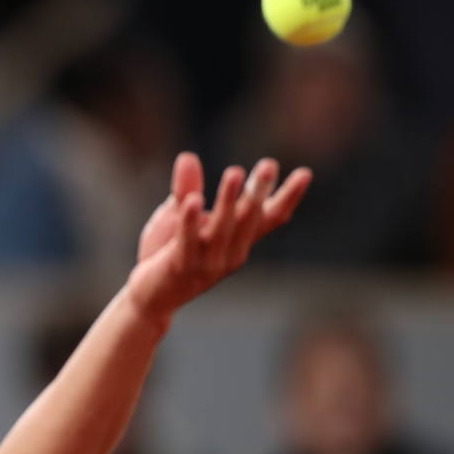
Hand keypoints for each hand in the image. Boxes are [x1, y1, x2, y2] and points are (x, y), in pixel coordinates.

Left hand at [128, 152, 311, 321]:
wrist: (148, 297)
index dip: (287, 197)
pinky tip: (192, 200)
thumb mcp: (177, 215)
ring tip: (235, 172)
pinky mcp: (181, 267)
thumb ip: (186, 188)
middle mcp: (230, 253)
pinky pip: (187, 242)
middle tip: (268, 164)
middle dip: (258, 192)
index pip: (269, 218)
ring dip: (228, 200)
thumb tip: (187, 156)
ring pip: (222, 229)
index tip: (305, 173)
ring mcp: (208, 263)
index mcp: (237, 241)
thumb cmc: (167, 254)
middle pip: (249, 220)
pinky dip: (190, 221)